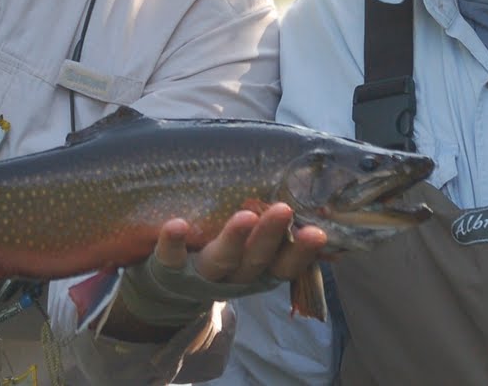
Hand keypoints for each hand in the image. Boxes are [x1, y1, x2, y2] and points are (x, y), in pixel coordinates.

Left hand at [112, 203, 329, 329]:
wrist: (168, 292)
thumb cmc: (220, 254)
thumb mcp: (249, 249)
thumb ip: (275, 230)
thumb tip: (315, 195)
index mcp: (258, 270)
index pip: (286, 265)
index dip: (303, 252)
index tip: (319, 233)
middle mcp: (234, 276)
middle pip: (255, 260)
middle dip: (270, 236)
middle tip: (284, 209)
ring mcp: (201, 274)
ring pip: (220, 260)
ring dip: (233, 239)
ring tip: (245, 215)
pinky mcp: (168, 269)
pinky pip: (170, 258)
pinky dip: (174, 243)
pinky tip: (177, 225)